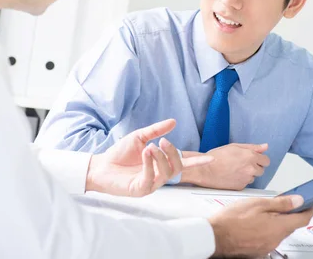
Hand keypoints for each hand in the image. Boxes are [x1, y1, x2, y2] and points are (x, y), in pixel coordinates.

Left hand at [86, 119, 212, 196]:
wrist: (101, 165)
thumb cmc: (119, 153)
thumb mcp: (139, 137)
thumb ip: (156, 130)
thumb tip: (173, 122)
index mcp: (160, 164)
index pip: (182, 164)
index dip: (197, 162)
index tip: (211, 159)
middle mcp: (158, 176)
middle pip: (177, 167)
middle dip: (173, 152)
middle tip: (162, 141)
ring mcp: (151, 184)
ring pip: (166, 172)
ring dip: (160, 157)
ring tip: (150, 146)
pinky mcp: (140, 190)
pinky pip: (151, 177)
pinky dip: (150, 164)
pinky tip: (145, 153)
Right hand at [182, 143, 269, 189]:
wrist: (205, 170)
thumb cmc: (217, 157)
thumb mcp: (234, 146)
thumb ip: (252, 147)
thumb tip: (265, 146)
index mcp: (250, 156)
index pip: (266, 161)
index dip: (260, 159)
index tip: (254, 159)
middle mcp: (251, 169)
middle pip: (261, 170)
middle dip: (255, 167)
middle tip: (242, 164)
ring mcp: (246, 179)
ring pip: (254, 177)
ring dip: (248, 174)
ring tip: (235, 170)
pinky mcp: (241, 187)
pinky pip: (246, 183)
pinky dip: (242, 180)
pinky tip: (232, 175)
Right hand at [209, 195, 312, 256]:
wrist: (215, 237)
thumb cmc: (233, 219)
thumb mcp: (258, 203)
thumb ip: (281, 203)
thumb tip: (298, 200)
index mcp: (280, 226)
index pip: (303, 219)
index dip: (308, 209)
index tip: (308, 203)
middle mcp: (276, 240)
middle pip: (290, 226)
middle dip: (290, 214)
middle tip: (282, 203)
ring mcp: (267, 247)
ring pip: (278, 232)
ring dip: (277, 222)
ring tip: (262, 212)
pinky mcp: (258, 251)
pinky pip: (268, 239)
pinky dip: (267, 230)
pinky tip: (255, 223)